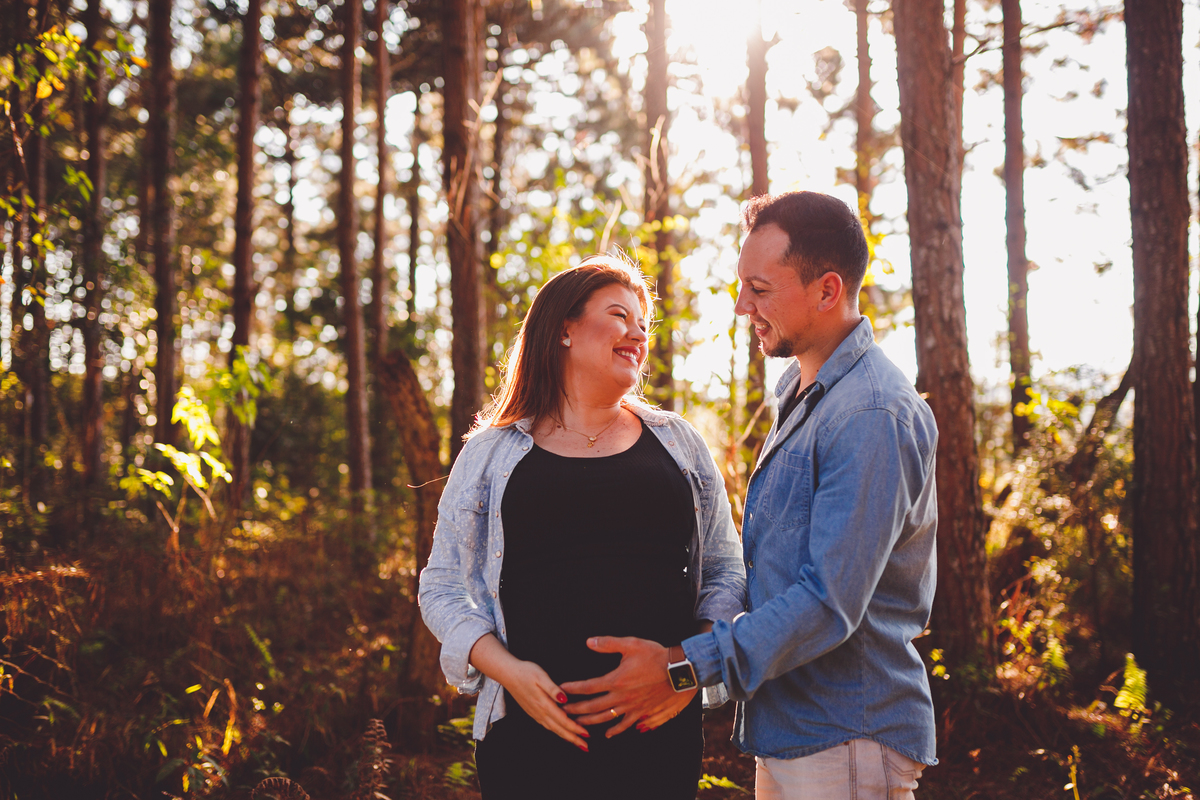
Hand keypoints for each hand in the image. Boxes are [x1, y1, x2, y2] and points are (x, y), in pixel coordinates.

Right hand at [468, 634, 589, 749]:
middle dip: (573, 738)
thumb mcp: (540, 676)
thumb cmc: (525, 672)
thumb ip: (552, 688)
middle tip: (586, 747)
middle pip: (559, 729)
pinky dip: (556, 731)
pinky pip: (547, 725)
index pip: (563, 720)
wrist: (507, 674)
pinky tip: (561, 732)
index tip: (587, 734)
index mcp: (543, 704)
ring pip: (553, 729)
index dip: (575, 728)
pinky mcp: (532, 712)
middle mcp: (539, 712)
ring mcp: (535, 713)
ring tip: (577, 742)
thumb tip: (564, 699)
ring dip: (565, 736)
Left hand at [560, 636, 696, 737]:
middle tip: (563, 711)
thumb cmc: (656, 655)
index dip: (573, 689)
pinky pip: (626, 725)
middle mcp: (622, 697)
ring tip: (578, 724)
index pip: (588, 687)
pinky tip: (608, 734)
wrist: (680, 671)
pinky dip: (616, 730)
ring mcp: (633, 708)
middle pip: (593, 707)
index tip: (561, 690)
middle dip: (576, 710)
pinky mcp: (644, 713)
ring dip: (591, 722)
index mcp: (616, 680)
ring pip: (607, 719)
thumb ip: (608, 643)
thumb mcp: (631, 644)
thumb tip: (588, 642)